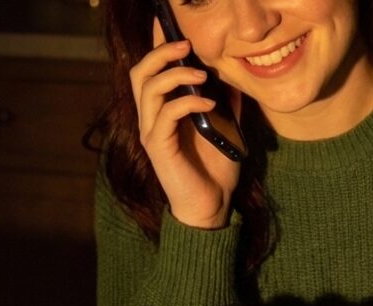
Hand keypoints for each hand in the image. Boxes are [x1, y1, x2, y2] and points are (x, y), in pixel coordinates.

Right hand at [129, 18, 240, 228]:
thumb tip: (233, 80)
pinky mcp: (159, 147)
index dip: (157, 49)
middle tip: (186, 46)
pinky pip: (167, 114)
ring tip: (202, 75)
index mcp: (161, 112)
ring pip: (148, 89)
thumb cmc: (215, 169)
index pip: (149, 73)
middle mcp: (150, 120)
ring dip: (176, 75)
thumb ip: (226, 104)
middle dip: (161, 53)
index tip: (176, 33)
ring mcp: (152, 133)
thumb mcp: (226, 129)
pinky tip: (209, 104)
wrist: (212, 205)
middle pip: (139, 73)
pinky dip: (188, 102)